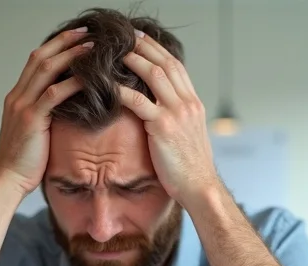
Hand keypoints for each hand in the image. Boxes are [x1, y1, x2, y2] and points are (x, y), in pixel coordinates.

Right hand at [0, 28, 91, 198]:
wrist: (8, 181)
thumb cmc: (25, 162)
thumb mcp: (34, 132)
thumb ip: (46, 115)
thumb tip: (69, 107)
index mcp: (17, 97)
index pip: (35, 61)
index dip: (56, 46)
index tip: (77, 37)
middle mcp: (17, 96)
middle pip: (40, 58)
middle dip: (64, 42)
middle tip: (87, 32)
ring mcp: (22, 106)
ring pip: (46, 70)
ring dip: (71, 56)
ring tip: (92, 47)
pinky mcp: (31, 120)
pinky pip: (54, 95)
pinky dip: (72, 83)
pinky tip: (89, 78)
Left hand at [118, 33, 220, 204]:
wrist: (199, 186)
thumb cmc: (190, 167)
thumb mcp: (188, 135)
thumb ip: (177, 117)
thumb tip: (159, 110)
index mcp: (193, 103)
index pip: (176, 66)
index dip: (157, 50)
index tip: (141, 39)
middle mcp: (188, 103)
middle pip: (165, 63)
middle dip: (144, 46)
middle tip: (125, 36)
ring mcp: (177, 113)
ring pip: (154, 75)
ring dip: (133, 60)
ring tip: (115, 52)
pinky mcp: (163, 127)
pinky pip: (139, 101)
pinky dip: (122, 91)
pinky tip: (108, 85)